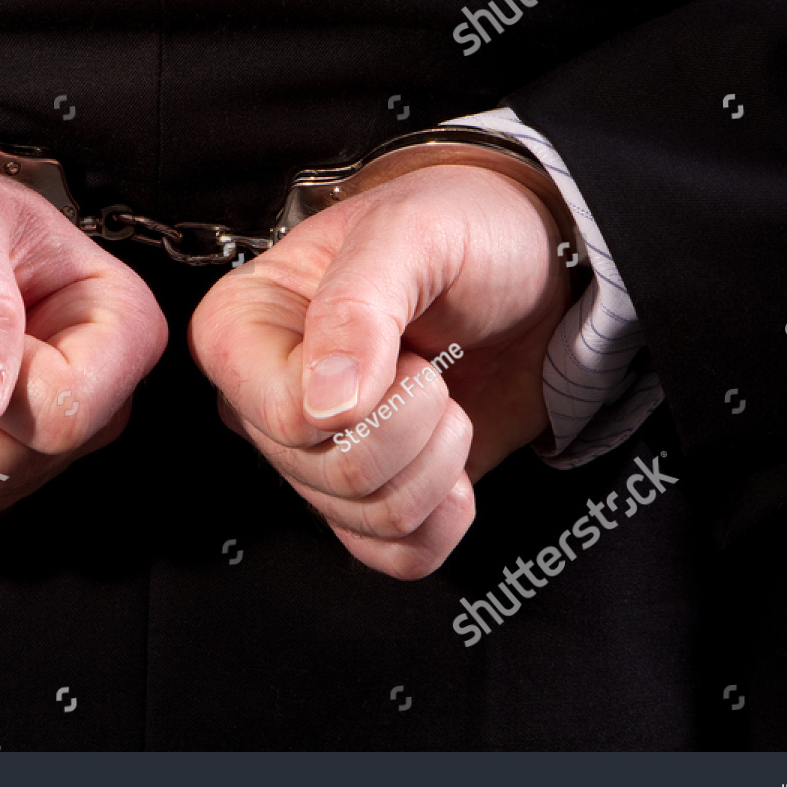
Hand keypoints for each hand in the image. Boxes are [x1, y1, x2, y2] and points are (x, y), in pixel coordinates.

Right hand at [189, 164, 568, 578]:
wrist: (543, 272)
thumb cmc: (468, 231)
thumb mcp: (414, 231)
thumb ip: (359, 305)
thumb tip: (323, 403)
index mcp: (243, 326)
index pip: (280, 414)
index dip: (361, 396)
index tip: (401, 344)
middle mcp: (267, 398)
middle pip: (328, 473)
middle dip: (413, 423)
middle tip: (430, 363)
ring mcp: (317, 455)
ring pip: (366, 519)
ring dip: (438, 461)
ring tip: (444, 395)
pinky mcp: (374, 496)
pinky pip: (395, 555)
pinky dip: (445, 516)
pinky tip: (454, 461)